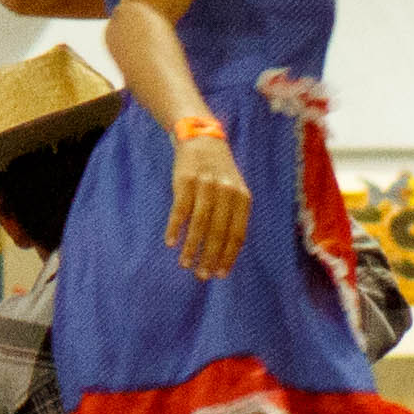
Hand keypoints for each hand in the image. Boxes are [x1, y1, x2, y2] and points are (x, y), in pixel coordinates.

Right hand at [166, 131, 251, 278]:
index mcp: (242, 198)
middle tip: (201, 275)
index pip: (237, 234)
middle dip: (210, 257)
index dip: (228, 257)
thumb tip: (225, 252)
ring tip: (185, 264)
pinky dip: (175, 228)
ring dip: (191, 247)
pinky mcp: (185, 180)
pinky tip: (171, 242)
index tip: (219, 274)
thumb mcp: (234, 190)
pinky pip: (180, 209)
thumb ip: (232, 215)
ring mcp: (206, 185)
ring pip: (199, 224)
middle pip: (218, 232)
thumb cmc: (218, 172)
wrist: (202, 138)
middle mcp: (227, 192)